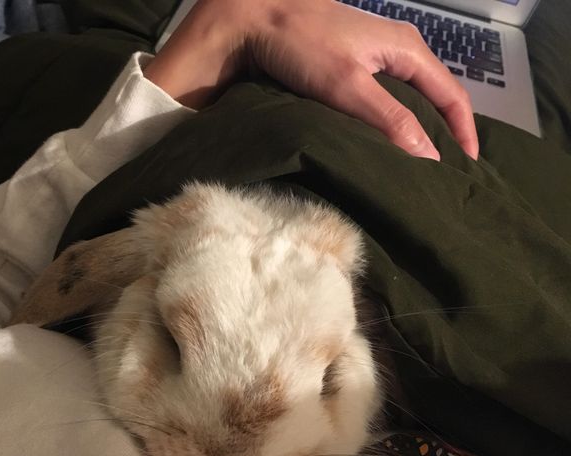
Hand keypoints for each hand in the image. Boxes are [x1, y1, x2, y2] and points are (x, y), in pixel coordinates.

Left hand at [144, 0, 478, 160]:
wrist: (251, 20)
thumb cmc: (301, 46)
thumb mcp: (348, 86)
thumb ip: (391, 119)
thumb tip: (430, 155)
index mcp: (407, 49)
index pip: (452, 95)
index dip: (464, 133)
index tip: (466, 168)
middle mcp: (398, 48)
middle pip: (434, 96)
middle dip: (443, 133)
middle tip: (442, 174)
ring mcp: (373, 55)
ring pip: (408, 97)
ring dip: (415, 129)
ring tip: (414, 165)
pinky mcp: (351, 64)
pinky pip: (383, 96)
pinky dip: (389, 121)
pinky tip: (380, 142)